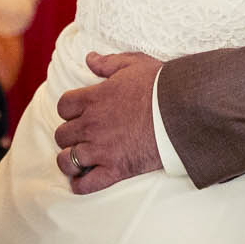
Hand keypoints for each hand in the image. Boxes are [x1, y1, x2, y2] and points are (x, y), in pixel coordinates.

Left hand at [53, 51, 164, 194]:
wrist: (182, 109)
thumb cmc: (160, 85)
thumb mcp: (134, 64)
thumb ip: (108, 62)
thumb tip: (90, 58)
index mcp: (93, 99)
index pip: (63, 106)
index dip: (69, 110)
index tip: (79, 113)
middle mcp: (91, 125)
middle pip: (62, 134)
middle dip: (70, 135)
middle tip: (82, 136)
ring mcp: (101, 149)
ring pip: (67, 160)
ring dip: (70, 160)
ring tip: (79, 159)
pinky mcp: (115, 169)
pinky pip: (85, 185)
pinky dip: (80, 185)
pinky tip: (82, 180)